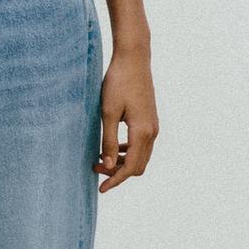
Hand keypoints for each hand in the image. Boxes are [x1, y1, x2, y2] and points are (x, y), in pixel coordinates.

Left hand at [94, 50, 158, 191]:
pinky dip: (128, 152)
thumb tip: (106, 165)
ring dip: (122, 162)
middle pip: (138, 166)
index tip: (101, 189)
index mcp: (142, 132)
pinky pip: (142, 145)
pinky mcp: (150, 120)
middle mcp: (152, 132)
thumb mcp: (108, 112)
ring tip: (100, 158)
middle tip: (95, 167)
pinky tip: (112, 146)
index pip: (130, 167)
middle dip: (118, 173)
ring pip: (141, 157)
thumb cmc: (118, 82)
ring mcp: (154, 126)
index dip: (115, 180)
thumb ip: (108, 140)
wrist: (134, 59)